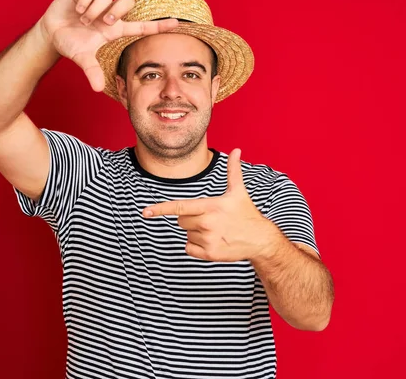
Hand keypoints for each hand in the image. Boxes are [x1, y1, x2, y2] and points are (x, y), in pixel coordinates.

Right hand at [37, 0, 178, 90]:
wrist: (52, 33)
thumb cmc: (72, 45)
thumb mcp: (82, 59)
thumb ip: (92, 71)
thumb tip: (98, 88)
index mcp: (115, 31)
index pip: (142, 26)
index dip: (158, 25)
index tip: (177, 23)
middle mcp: (109, 15)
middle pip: (127, 1)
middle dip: (118, 10)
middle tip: (106, 22)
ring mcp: (98, 3)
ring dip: (95, 10)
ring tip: (83, 20)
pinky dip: (84, 0)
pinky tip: (77, 10)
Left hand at [143, 149, 279, 261]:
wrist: (260, 240)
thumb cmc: (246, 213)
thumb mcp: (239, 192)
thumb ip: (233, 171)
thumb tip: (236, 150)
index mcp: (211, 206)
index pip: (179, 207)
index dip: (160, 209)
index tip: (145, 212)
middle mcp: (207, 223)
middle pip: (180, 220)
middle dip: (190, 218)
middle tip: (210, 218)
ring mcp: (208, 240)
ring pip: (186, 234)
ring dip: (196, 233)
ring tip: (215, 230)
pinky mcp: (209, 254)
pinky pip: (189, 248)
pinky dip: (196, 246)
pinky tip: (213, 241)